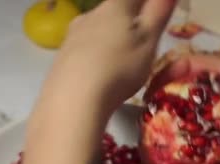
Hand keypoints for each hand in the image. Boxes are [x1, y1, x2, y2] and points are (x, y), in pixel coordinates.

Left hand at [39, 0, 176, 116]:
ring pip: (96, 30)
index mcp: (116, 7)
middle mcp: (90, 15)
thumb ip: (158, 13)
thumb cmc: (120, 68)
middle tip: (141, 41)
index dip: (148, 5)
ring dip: (109, 39)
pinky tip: (98, 74)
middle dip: (128, 21)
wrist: (74, 99)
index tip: (154, 15)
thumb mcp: (148, 41)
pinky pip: (83, 50)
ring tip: (120, 61)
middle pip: (114, 11)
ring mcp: (72, 35)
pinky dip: (94, 57)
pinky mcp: (61, 57)